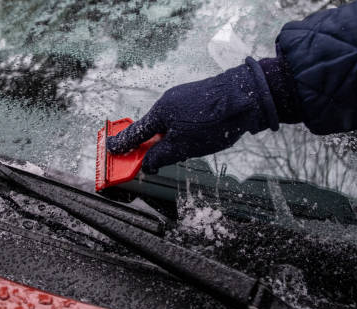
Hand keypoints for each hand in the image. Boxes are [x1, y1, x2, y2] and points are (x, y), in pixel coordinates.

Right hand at [106, 58, 278, 173]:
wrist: (246, 96)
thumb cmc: (212, 120)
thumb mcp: (183, 147)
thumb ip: (160, 156)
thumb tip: (146, 164)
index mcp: (160, 112)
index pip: (135, 133)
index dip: (122, 145)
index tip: (110, 150)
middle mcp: (168, 102)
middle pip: (152, 129)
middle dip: (149, 145)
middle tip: (146, 160)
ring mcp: (184, 97)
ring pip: (169, 124)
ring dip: (169, 140)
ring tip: (181, 152)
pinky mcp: (198, 98)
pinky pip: (182, 118)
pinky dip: (182, 131)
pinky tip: (196, 138)